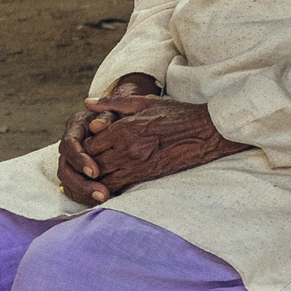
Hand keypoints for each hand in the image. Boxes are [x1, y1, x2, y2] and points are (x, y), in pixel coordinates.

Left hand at [58, 82, 249, 204]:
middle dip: (86, 166)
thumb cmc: (176, 114)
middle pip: (93, 163)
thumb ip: (113, 103)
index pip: (90, 143)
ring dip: (95, 179)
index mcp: (124, 128)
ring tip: (93, 178)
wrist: (206, 132)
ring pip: (103, 178)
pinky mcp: (147, 177)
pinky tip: (109, 186)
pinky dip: (111, 188)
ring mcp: (137, 165)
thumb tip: (87, 103)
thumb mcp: (144, 102)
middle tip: (84, 166)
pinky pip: (120, 187)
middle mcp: (127, 148)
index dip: (84, 146)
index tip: (86, 146)